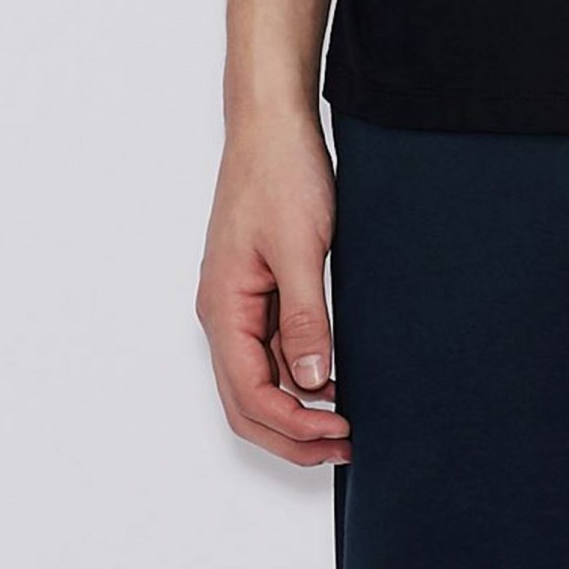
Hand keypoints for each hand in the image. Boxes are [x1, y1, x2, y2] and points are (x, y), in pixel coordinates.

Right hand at [196, 105, 352, 467]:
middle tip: (345, 445)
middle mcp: (223, 311)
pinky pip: (270, 346)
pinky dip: (297, 372)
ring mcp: (238, 300)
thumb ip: (304, 319)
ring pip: (258, 377)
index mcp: (224, 308)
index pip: (249, 395)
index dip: (293, 425)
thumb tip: (310, 382)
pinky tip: (332, 375)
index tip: (340, 432)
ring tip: (344, 419)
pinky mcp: (257, 285)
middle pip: (246, 400)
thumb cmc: (279, 173)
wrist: (273, 123)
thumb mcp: (301, 248)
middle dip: (292, 432)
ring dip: (296, 406)